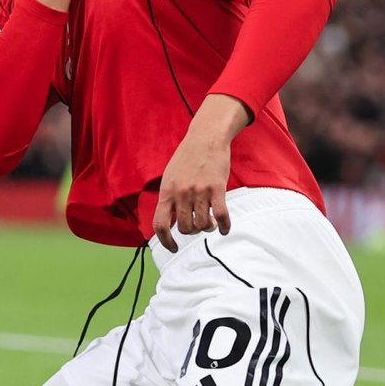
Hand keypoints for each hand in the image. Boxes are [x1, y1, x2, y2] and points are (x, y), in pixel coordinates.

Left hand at [152, 95, 250, 251]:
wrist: (206, 138)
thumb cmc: (188, 158)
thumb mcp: (170, 177)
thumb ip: (169, 198)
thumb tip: (169, 222)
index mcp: (167, 191)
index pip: (160, 224)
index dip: (166, 241)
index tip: (174, 248)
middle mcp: (181, 193)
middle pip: (185, 228)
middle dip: (192, 231)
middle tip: (198, 225)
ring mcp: (199, 191)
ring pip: (202, 224)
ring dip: (207, 228)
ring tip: (210, 223)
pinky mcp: (217, 188)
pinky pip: (221, 216)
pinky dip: (223, 227)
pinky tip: (224, 229)